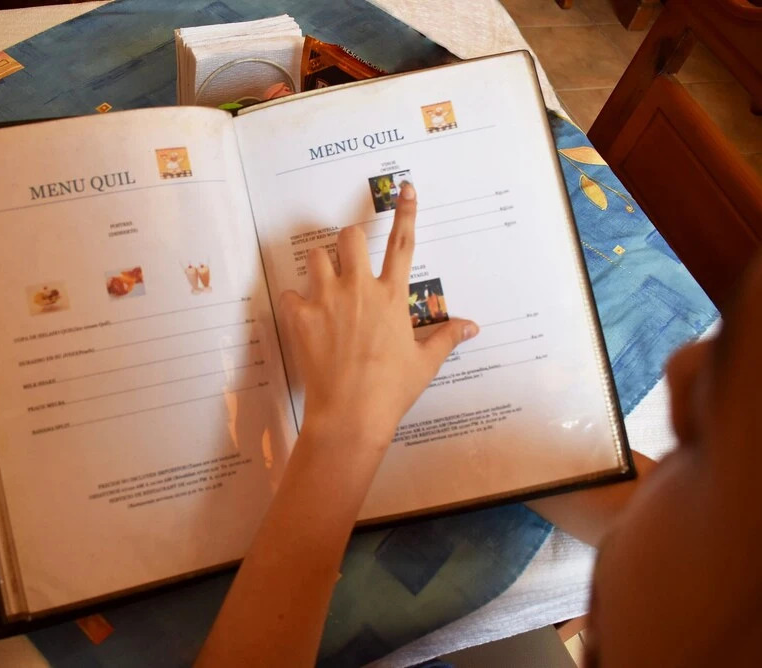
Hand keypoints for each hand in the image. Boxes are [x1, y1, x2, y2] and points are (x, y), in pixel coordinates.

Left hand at [278, 182, 478, 448]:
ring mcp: (327, 300)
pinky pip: (289, 294)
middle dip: (348, 242)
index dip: (406, 212)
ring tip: (323, 287)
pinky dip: (293, 302)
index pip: (402, 243)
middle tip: (348, 261)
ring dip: (319, 267)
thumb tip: (472, 326)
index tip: (405, 187)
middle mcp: (359, 289)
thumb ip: (446, 338)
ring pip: (315, 258)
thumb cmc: (391, 390)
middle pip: (349, 238)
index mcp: (391, 297)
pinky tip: (301, 317)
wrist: (352, 414)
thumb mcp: (424, 363)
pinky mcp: (300, 317)